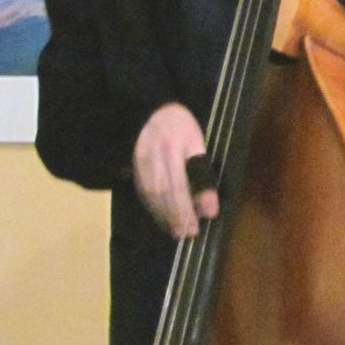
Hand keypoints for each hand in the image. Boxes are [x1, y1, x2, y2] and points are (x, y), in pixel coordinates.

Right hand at [131, 103, 218, 236]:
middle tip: (188, 234)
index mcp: (172, 148)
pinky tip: (163, 219)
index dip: (188, 206)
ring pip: (152, 195)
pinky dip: (154, 209)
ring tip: (177, 231)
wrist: (152, 110)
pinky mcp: (134, 168)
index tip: (201, 222)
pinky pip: (143, 193)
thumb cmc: (181, 126)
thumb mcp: (197, 142)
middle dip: (177, 216)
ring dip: (165, 216)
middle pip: (164, 193)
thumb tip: (210, 208)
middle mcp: (154, 157)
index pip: (180, 183)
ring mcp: (141, 163)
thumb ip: (203, 173)